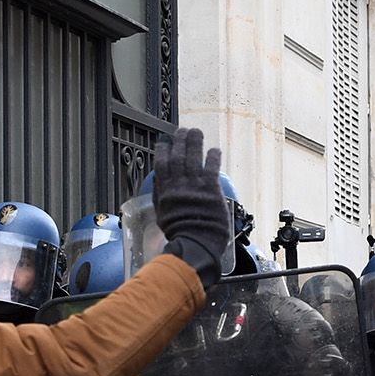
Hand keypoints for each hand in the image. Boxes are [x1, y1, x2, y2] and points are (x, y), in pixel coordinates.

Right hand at [151, 128, 230, 288]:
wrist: (196, 243)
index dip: (163, 150)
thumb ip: (162, 197)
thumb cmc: (180, 233)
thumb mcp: (163, 215)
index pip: (161, 163)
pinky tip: (213, 150)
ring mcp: (194, 185)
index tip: (165, 142)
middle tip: (183, 131)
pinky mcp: (210, 189)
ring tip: (196, 132)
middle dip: (180, 140)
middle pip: (178, 155)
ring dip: (195, 142)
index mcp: (165, 191)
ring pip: (193, 156)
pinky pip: (211, 167)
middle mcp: (178, 184)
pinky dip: (212, 156)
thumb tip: (160, 183)